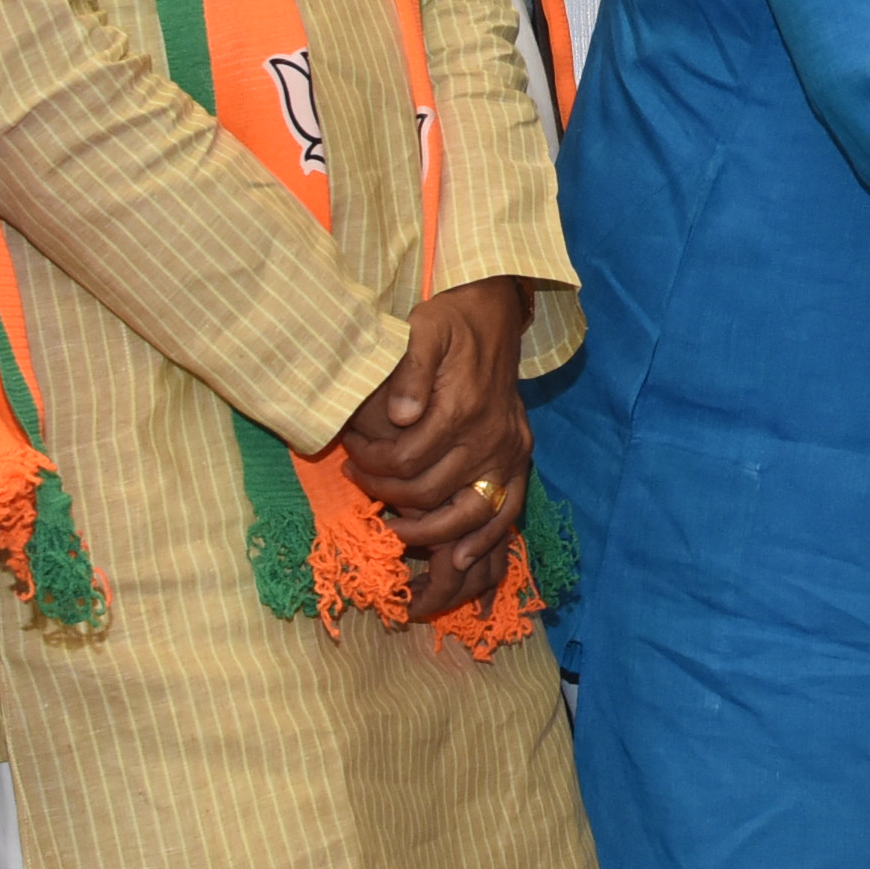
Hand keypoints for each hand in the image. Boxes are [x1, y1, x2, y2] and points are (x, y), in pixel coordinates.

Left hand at [340, 281, 537, 618]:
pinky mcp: (521, 457)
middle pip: (430, 492)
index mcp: (463, 408)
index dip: (371, 465)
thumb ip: (411, 372)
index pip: (406, 461)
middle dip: (386, 494)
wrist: (495, 311)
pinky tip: (458, 557)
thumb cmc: (451, 319)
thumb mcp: (424, 329)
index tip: (349, 456)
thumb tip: (400, 415)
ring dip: (430, 532)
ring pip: (471, 515)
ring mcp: (510, 451)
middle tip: (360, 481)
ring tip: (396, 530)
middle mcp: (491, 436)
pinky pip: (508, 511)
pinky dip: (485, 540)